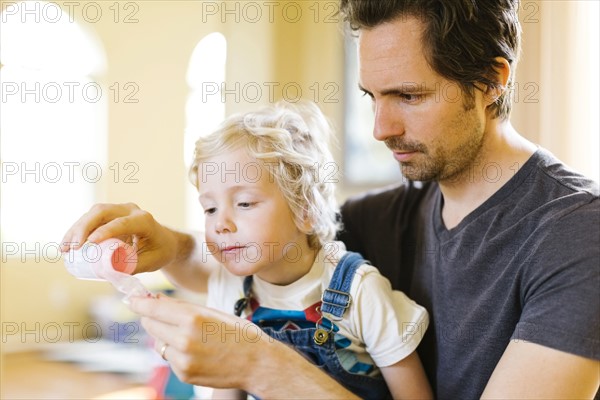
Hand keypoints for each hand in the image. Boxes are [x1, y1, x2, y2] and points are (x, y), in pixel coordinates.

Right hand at [60, 203, 178, 272]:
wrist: (165, 241)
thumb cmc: (160, 252)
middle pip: (102, 212)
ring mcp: (119, 210)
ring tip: (64, 248)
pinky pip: (91, 218)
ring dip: (76, 229)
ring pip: (93, 213)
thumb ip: (132, 267)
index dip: (104, 231)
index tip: (89, 244)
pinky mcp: (110, 214)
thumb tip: (109, 273)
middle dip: (84, 228)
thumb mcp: (151, 262)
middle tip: (72, 248)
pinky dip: (78, 229)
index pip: (122, 223)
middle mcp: (131, 210)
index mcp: (144, 220)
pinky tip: (67, 243)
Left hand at [129, 294, 268, 388]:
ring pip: (158, 342)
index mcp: (192, 318)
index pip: (152, 309)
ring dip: (166, 336)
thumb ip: (181, 307)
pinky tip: (196, 350)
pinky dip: (176, 352)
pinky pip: (169, 357)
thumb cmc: (237, 332)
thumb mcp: (211, 312)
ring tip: (189, 335)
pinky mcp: (183, 374)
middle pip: (150, 324)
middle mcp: (183, 339)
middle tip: (162, 314)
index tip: (131, 299)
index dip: (139, 302)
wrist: (256, 363)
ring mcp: (182, 360)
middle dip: (153, 317)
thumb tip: (155, 301)